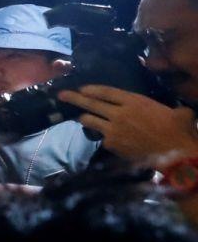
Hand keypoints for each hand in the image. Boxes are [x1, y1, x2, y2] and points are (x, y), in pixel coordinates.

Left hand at [58, 84, 197, 162]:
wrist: (175, 153)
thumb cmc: (179, 129)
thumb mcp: (174, 110)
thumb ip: (161, 108)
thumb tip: (172, 110)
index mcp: (135, 101)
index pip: (106, 92)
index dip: (92, 89)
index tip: (82, 88)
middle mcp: (120, 113)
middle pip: (91, 104)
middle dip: (74, 98)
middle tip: (61, 95)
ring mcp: (113, 130)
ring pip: (90, 121)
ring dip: (84, 119)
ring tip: (80, 116)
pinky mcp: (111, 145)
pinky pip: (101, 139)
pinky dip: (103, 138)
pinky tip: (109, 139)